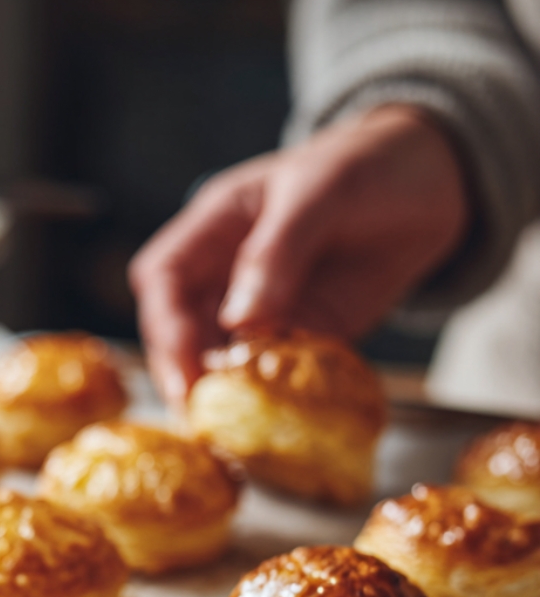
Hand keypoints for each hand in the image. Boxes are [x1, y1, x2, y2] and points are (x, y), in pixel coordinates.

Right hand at [128, 105, 469, 403]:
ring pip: (217, 357)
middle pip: (179, 328)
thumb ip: (278, 252)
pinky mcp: (294, 336)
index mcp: (214, 226)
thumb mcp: (322, 192)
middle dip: (183, 372)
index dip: (165, 326)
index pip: (163, 277)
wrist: (433, 182)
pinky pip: (269, 372)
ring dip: (221, 393)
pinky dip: (267, 397)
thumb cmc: (367, 166)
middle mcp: (223, 272)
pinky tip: (273, 420)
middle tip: (203, 417)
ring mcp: (257, 308)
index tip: (184, 370)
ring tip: (231, 430)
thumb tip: (238, 320)